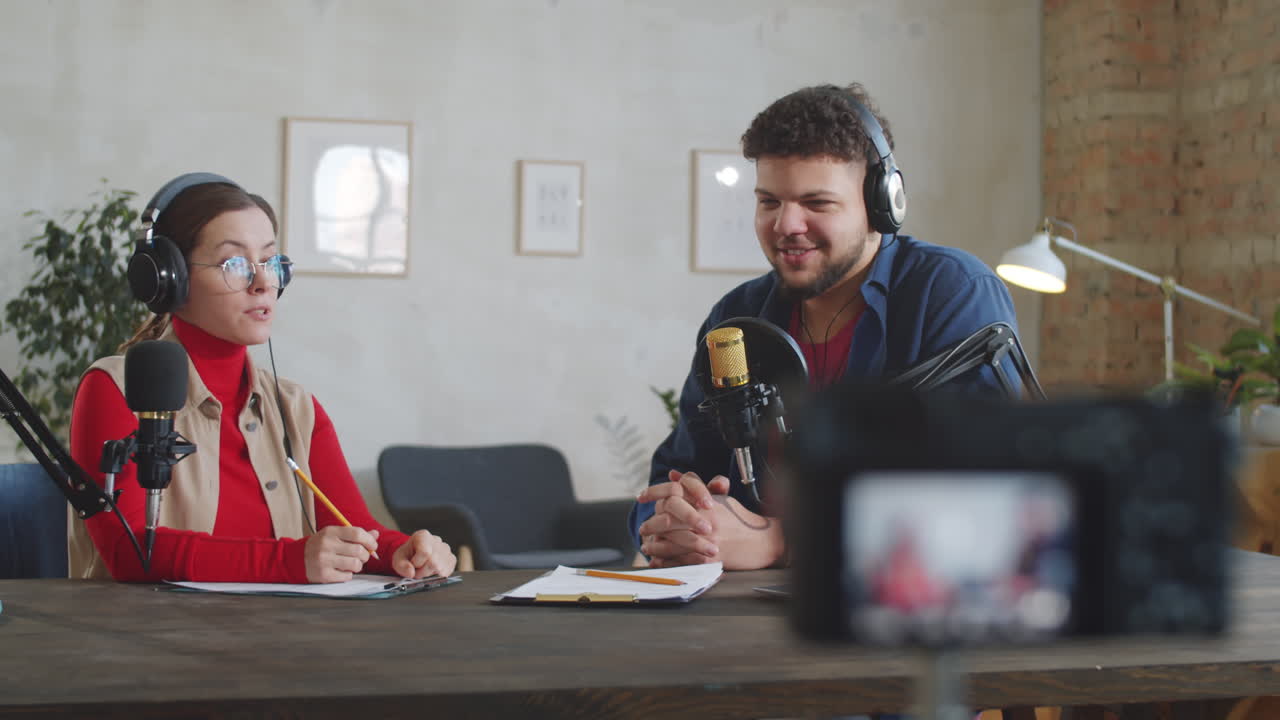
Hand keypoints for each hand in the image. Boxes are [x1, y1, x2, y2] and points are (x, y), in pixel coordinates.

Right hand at [305, 526, 379, 582]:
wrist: (296, 559)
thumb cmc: (320, 546)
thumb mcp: (334, 535)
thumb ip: (355, 534)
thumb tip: (376, 534)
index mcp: (330, 532)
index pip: (357, 533)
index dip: (370, 540)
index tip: (373, 545)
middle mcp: (326, 545)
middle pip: (359, 551)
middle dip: (365, 555)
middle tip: (362, 557)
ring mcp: (324, 561)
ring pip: (355, 565)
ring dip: (358, 566)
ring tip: (351, 564)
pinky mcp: (323, 575)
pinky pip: (347, 576)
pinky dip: (348, 575)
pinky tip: (341, 571)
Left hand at [391, 530, 456, 578]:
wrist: (413, 555)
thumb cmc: (407, 555)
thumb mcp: (398, 559)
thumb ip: (401, 566)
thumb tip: (411, 572)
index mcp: (423, 536)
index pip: (425, 552)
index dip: (417, 563)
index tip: (412, 564)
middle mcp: (437, 541)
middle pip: (433, 562)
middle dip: (422, 571)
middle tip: (416, 570)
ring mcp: (446, 550)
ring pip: (440, 568)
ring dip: (429, 573)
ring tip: (423, 569)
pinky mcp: (452, 559)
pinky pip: (446, 572)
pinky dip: (437, 575)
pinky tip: (431, 570)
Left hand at [638, 470, 784, 569]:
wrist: (762, 541)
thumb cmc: (740, 519)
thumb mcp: (719, 497)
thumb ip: (695, 486)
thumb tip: (673, 475)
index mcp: (706, 504)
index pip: (673, 498)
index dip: (654, 497)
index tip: (642, 498)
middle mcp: (705, 522)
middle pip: (668, 522)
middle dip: (651, 526)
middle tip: (643, 529)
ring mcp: (707, 542)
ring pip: (673, 544)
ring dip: (656, 546)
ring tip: (647, 546)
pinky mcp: (710, 561)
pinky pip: (682, 561)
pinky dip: (667, 562)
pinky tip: (658, 561)